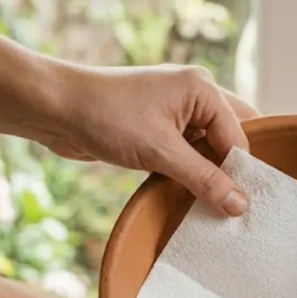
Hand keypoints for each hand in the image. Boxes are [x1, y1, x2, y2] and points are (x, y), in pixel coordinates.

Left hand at [43, 64, 260, 216]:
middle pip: (230, 137)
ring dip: (208, 173)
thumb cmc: (106, 117)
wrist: (56, 108)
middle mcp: (194, 94)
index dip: (241, 173)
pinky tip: (189, 194)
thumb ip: (204, 179)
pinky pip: (188, 151)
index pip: (239, 136)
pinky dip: (190, 171)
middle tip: (232, 205)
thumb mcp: (161, 152)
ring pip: (209, 147)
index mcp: (202, 88)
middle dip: (229, 170)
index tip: (240, 208)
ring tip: (212, 204)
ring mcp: (176, 109)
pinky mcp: (159, 126)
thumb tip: (239, 205)